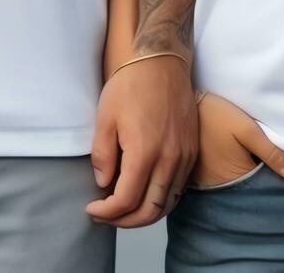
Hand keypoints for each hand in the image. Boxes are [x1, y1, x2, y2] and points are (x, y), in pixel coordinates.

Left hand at [86, 54, 196, 227]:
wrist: (163, 62)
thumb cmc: (131, 85)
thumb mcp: (105, 117)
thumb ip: (102, 156)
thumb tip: (104, 184)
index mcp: (145, 152)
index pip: (126, 200)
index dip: (107, 212)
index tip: (92, 208)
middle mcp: (169, 159)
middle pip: (150, 211)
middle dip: (125, 221)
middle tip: (106, 216)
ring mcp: (184, 156)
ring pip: (168, 204)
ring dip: (145, 215)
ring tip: (123, 210)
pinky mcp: (192, 151)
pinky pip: (179, 188)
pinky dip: (161, 200)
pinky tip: (145, 193)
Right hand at [191, 92, 283, 187]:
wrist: (184, 102)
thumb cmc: (216, 115)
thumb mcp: (248, 130)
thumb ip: (273, 153)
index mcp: (235, 179)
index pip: (261, 189)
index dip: (271, 177)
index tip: (272, 162)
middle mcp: (218, 188)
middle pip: (246, 189)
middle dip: (255, 177)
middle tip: (255, 155)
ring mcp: (205, 183)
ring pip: (232, 185)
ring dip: (239, 174)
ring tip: (240, 154)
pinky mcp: (195, 176)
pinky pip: (217, 180)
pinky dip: (225, 171)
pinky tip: (226, 155)